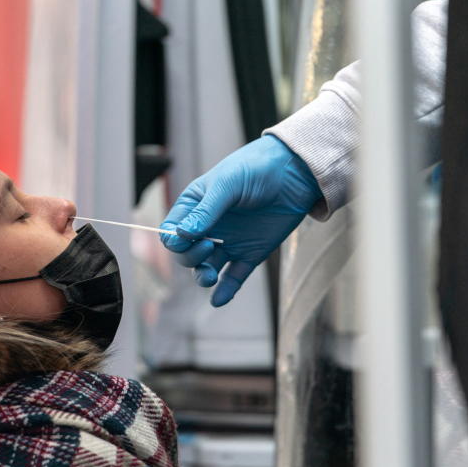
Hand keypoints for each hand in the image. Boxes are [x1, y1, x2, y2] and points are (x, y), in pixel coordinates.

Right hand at [160, 135, 321, 305]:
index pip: (172, 231)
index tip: (185, 239)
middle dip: (190, 257)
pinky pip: (232, 277)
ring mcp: (228, 242)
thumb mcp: (228, 184)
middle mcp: (208, 227)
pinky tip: (219, 299)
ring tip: (210, 277)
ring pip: (205, 269)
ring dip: (203, 277)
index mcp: (195, 206)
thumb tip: (182, 234)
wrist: (295, 172)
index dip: (174, 240)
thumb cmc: (257, 167)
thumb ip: (206, 211)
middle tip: (208, 247)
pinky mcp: (249, 254)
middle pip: (186, 255)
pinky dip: (225, 290)